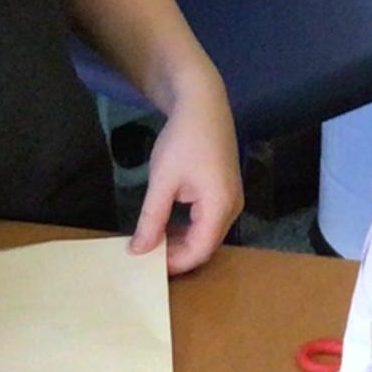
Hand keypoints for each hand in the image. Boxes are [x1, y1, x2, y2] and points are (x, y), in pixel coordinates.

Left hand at [130, 76, 242, 273]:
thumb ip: (152, 219)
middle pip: (206, 245)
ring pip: (207, 234)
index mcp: (221, 206)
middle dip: (176, 254)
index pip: (199, 251)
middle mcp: (233, 207)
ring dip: (181, 242)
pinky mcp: (226, 191)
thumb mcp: (162, 181)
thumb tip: (138, 251)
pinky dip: (188, 228)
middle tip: (145, 257)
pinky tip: (167, 225)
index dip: (174, 263)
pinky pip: (208, 220)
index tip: (147, 268)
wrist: (202, 103)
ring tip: (152, 242)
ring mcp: (232, 199)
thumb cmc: (182, 140)